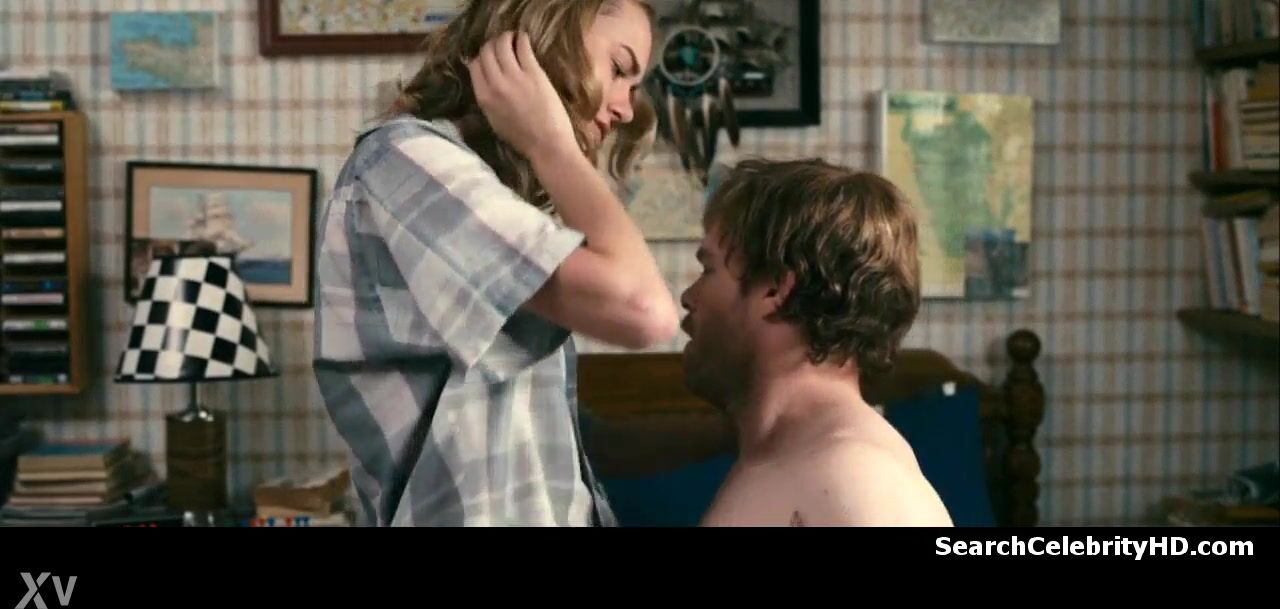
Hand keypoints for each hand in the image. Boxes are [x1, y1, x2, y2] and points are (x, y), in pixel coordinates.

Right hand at [468, 31, 578, 159]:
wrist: (547, 145)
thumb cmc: (522, 138)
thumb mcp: (494, 120)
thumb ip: (487, 99)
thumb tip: (484, 82)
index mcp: (483, 97)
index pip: (474, 66)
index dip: (481, 58)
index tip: (490, 58)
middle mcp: (495, 84)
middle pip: (486, 52)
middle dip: (492, 45)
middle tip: (501, 45)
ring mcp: (514, 76)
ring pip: (501, 44)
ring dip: (506, 37)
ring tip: (512, 38)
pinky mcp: (533, 72)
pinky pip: (522, 46)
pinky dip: (521, 38)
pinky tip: (523, 39)